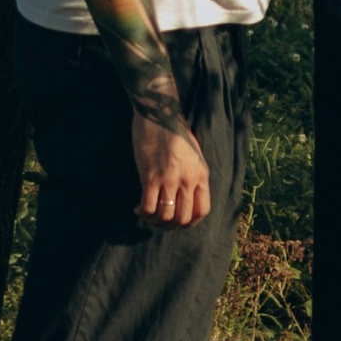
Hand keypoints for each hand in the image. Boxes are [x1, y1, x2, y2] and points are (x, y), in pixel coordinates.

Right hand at [133, 108, 211, 225]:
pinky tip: (138, 209)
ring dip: (155, 222)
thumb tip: (184, 196)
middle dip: (170, 225)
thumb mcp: (193, 155)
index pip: (202, 211)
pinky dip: (143, 213)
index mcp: (201, 175)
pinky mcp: (151, 176)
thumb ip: (192, 175)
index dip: (190, 223)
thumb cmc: (174, 132)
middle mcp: (188, 179)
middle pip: (183, 218)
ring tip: (147, 215)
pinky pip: (149, 206)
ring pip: (166, 217)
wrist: (159, 114)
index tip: (177, 221)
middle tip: (159, 220)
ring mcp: (170, 179)